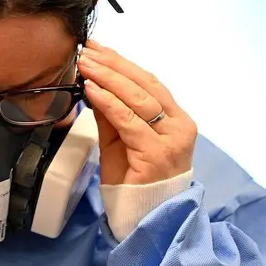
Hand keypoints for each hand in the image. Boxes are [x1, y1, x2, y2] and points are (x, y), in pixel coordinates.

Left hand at [77, 40, 196, 185]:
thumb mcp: (119, 140)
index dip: (122, 62)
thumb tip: (93, 81)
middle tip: (87, 50)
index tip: (98, 47)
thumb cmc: (133, 180)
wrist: (142, 218)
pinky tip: (92, 90)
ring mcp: (170, 140)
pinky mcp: (156, 154)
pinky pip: (128, 121)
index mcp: (176, 119)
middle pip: (145, 85)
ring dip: (108, 78)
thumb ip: (111, 113)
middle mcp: (179, 126)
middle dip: (113, 65)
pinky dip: (108, 102)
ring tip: (86, 64)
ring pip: (138, 99)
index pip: (149, 82)